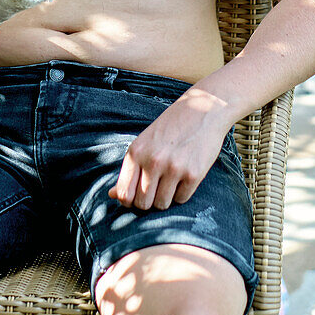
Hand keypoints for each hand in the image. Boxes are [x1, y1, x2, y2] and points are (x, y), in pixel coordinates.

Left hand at [109, 90, 229, 209]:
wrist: (202, 109)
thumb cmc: (170, 127)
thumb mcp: (144, 142)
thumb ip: (129, 170)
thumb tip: (111, 195)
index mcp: (136, 152)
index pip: (124, 193)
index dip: (128, 202)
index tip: (136, 197)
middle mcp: (153, 161)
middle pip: (143, 204)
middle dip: (148, 202)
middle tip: (155, 189)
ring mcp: (174, 168)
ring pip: (162, 205)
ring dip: (166, 198)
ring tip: (170, 180)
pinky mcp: (194, 174)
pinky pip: (181, 199)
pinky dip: (181, 193)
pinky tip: (184, 176)